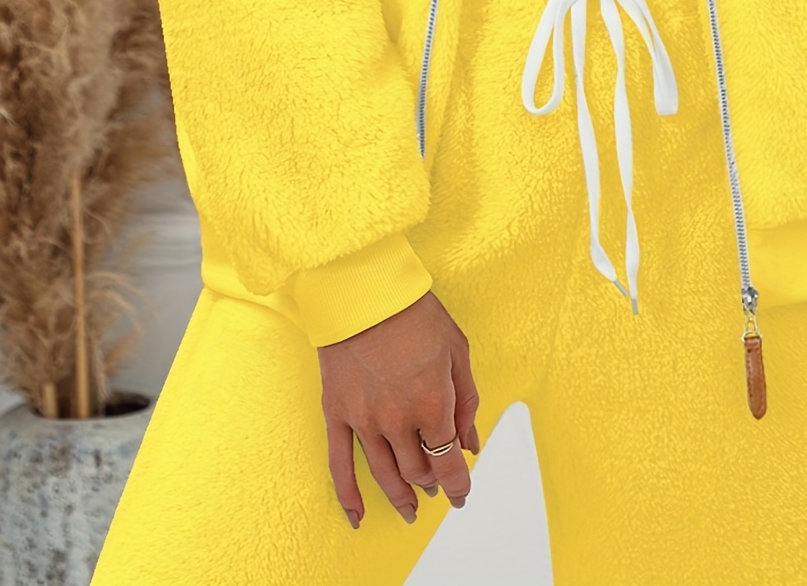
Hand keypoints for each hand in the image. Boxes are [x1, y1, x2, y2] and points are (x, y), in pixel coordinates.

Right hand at [318, 290, 480, 530]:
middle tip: (438, 487)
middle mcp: (398, 421)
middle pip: (418, 471)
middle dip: (432, 483)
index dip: (458, 484)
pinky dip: (348, 497)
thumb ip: (467, 402)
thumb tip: (470, 443)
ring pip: (385, 475)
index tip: (462, 494)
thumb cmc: (415, 313)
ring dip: (400, 497)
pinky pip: (340, 466)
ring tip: (410, 510)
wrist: (363, 289)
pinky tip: (357, 517)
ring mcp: (364, 421)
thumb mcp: (457, 350)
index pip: (448, 463)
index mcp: (433, 405)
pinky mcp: (336, 414)